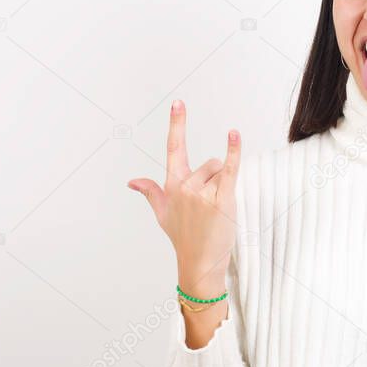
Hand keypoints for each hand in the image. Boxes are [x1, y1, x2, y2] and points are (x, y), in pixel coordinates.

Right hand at [127, 99, 240, 290]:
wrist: (200, 263)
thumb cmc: (183, 238)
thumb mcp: (162, 214)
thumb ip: (150, 192)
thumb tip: (132, 181)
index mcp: (172, 185)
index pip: (174, 147)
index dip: (177, 124)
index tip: (178, 103)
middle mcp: (185, 186)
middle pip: (208, 163)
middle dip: (213, 179)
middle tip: (209, 207)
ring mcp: (202, 193)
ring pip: (219, 170)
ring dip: (222, 185)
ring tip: (216, 210)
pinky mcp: (222, 199)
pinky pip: (229, 169)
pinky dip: (233, 151)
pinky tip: (233, 135)